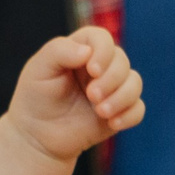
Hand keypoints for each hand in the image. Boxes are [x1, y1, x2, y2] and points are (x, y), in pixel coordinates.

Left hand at [6, 26, 144, 160]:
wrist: (37, 136)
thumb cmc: (35, 98)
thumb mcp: (38, 70)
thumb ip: (59, 51)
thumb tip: (87, 52)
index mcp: (81, 50)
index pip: (102, 38)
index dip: (103, 52)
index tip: (92, 70)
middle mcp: (100, 67)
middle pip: (122, 61)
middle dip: (111, 80)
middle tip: (91, 96)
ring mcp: (111, 89)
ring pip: (134, 83)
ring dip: (122, 97)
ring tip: (100, 112)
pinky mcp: (118, 111)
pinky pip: (138, 109)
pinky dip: (129, 115)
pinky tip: (112, 123)